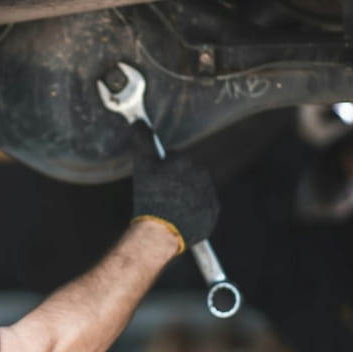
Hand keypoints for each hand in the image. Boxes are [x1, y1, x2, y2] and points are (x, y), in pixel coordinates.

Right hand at [131, 123, 217, 250]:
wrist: (162, 230)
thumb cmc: (151, 196)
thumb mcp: (142, 166)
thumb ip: (143, 141)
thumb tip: (139, 121)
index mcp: (185, 161)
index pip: (175, 159)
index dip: (164, 169)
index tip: (157, 180)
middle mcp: (201, 174)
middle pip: (188, 174)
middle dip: (178, 181)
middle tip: (164, 195)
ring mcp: (209, 194)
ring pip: (197, 190)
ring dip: (188, 195)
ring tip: (172, 208)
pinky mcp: (213, 212)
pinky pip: (204, 207)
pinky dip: (195, 210)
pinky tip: (182, 216)